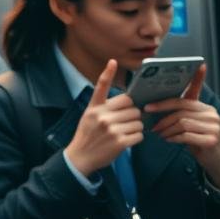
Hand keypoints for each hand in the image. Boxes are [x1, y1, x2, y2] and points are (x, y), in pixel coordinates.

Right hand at [63, 60, 142, 175]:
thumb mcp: (89, 117)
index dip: (108, 73)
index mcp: (94, 108)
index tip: (112, 61)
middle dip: (133, 115)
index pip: (102, 87)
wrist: (80, 157)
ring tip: (124, 132)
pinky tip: (126, 140)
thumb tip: (131, 103)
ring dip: (136, 127)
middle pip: (132, 107)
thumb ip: (105, 108)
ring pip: (138, 121)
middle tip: (125, 122)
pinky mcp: (120, 142)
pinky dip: (136, 138)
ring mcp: (111, 129)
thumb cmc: (88, 135)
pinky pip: (139, 135)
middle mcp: (102, 116)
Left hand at [143, 65, 219, 188]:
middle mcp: (211, 114)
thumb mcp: (189, 124)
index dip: (195, 78)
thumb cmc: (197, 139)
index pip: (194, 91)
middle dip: (162, 113)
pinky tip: (167, 140)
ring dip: (166, 128)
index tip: (193, 68)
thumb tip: (151, 106)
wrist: (215, 159)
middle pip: (180, 108)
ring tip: (158, 133)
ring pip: (181, 122)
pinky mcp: (211, 139)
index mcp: (204, 107)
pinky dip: (173, 137)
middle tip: (149, 120)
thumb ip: (178, 114)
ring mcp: (213, 126)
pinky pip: (185, 135)